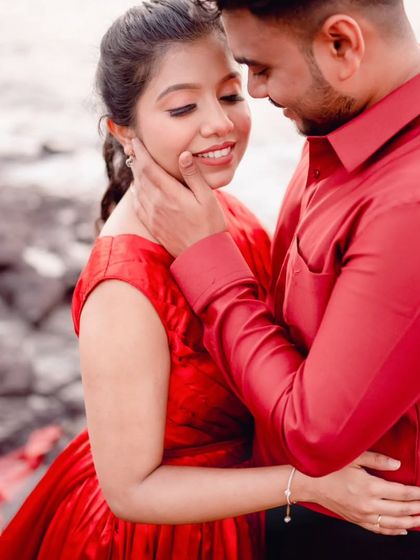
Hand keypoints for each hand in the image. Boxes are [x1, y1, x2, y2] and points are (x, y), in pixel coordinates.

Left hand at [130, 139, 226, 256]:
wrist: (202, 255)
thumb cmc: (210, 225)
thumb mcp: (207, 197)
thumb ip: (193, 175)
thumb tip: (182, 154)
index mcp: (170, 193)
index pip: (149, 167)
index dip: (140, 152)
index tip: (136, 141)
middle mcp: (157, 203)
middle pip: (140, 176)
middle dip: (135, 160)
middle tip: (132, 148)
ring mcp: (153, 216)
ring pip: (137, 190)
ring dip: (135, 175)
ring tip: (134, 164)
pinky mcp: (152, 225)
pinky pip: (137, 205)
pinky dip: (135, 193)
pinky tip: (137, 189)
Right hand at [299, 452, 419, 535]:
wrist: (310, 483)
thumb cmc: (330, 468)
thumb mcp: (353, 457)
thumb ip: (377, 460)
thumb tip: (397, 465)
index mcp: (369, 486)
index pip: (402, 493)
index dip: (417, 493)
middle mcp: (368, 504)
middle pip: (401, 509)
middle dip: (418, 508)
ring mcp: (363, 515)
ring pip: (394, 523)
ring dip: (411, 521)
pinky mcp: (357, 520)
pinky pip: (380, 530)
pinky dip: (394, 531)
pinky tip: (403, 529)